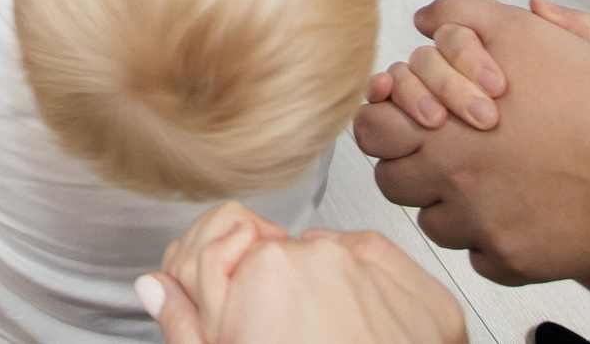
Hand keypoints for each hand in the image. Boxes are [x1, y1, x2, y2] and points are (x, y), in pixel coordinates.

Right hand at [139, 202, 467, 343]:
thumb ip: (185, 324)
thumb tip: (156, 287)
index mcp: (267, 271)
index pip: (235, 253)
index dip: (236, 296)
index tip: (247, 324)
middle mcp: (329, 259)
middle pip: (290, 260)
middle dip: (285, 296)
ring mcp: (386, 279)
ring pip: (342, 264)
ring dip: (332, 295)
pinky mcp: (432, 304)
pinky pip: (390, 276)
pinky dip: (378, 299)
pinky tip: (366, 337)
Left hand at [353, 0, 589, 284]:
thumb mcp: (526, 31)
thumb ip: (464, 13)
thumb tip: (424, 20)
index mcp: (442, 123)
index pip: (371, 130)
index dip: (387, 119)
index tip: (416, 118)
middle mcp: (452, 177)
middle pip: (393, 179)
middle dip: (414, 163)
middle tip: (448, 151)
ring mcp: (480, 225)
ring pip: (433, 222)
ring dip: (451, 203)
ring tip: (493, 180)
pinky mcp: (512, 261)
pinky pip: (478, 257)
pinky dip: (492, 239)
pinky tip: (521, 212)